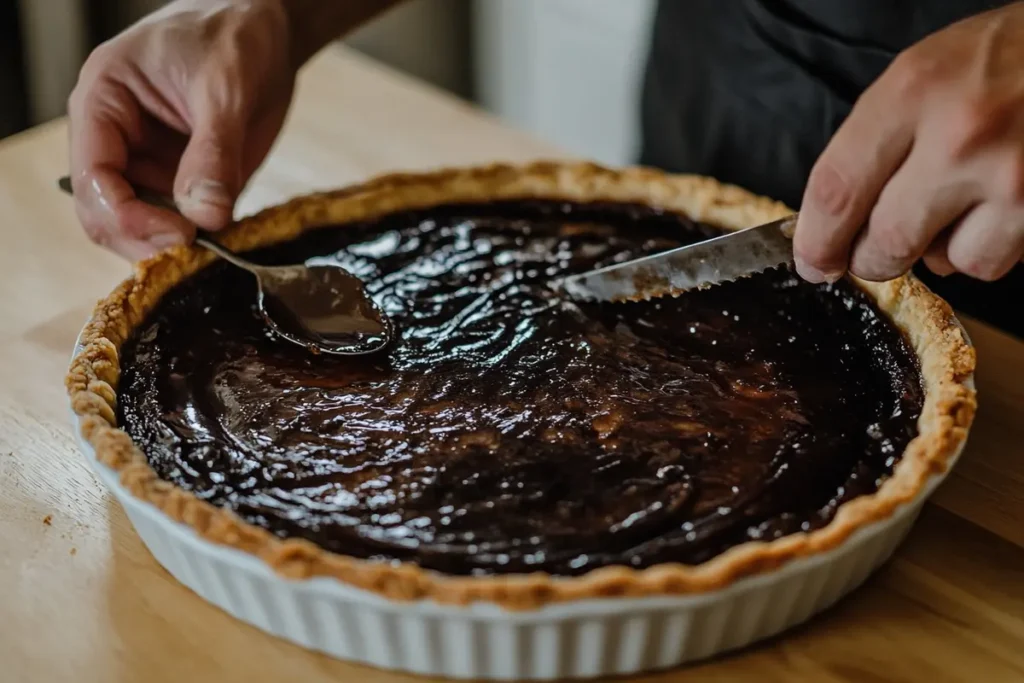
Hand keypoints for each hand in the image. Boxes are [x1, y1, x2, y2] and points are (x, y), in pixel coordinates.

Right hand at [68, 0, 294, 259]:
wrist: (265, 31)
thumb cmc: (232, 36)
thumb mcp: (225, 89)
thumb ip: (214, 154)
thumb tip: (205, 217)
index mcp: (103, 103)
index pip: (93, 177)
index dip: (128, 217)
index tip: (179, 235)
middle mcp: (116, 140)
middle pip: (104, 213)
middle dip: (143, 241)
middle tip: (196, 253)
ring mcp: (147, 164)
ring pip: (137, 227)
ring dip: (169, 248)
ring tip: (213, 250)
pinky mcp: (181, 181)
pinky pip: (178, 223)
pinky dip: (197, 240)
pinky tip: (223, 242)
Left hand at [793, 5, 1023, 283]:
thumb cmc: (1002, 57)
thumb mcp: (920, 76)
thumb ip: (871, 143)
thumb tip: (830, 224)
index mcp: (913, 91)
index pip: (837, 190)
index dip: (816, 240)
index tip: (814, 260)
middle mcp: (960, 135)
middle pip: (884, 241)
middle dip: (869, 257)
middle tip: (872, 247)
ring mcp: (1010, 176)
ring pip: (942, 262)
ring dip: (934, 251)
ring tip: (951, 206)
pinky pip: (990, 262)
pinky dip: (981, 247)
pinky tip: (989, 207)